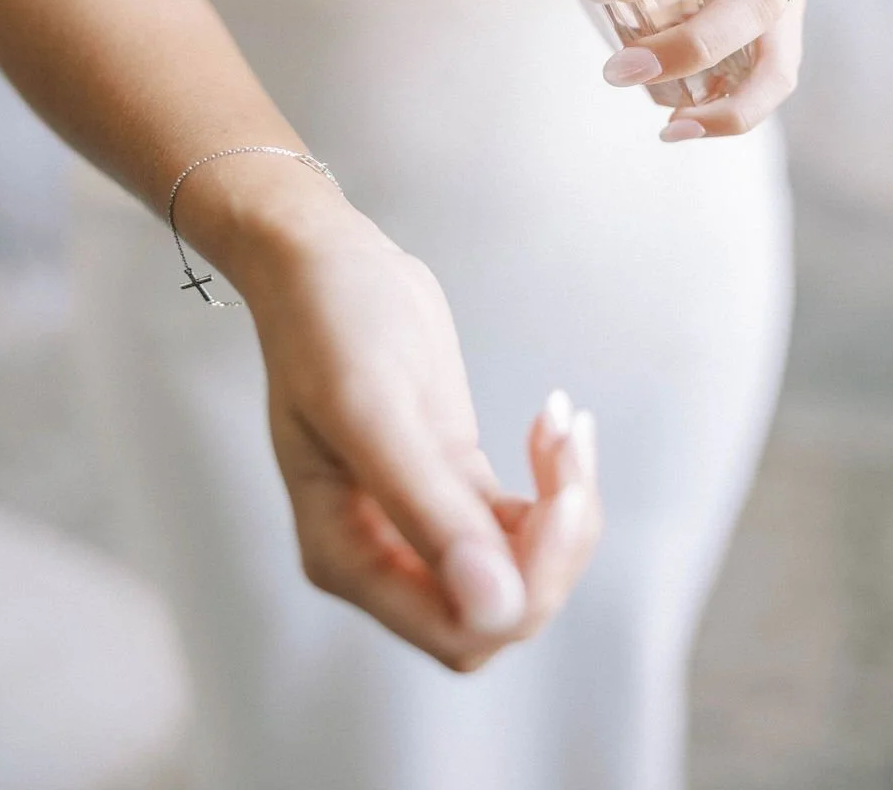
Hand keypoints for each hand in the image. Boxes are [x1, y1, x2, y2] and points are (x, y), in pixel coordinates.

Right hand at [238, 196, 601, 670]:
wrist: (325, 261)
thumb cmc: (326, 322)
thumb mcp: (371, 408)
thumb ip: (426, 510)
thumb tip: (496, 609)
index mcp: (345, 555)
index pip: (457, 631)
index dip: (521, 588)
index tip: (557, 501)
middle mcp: (383, 553)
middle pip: (500, 611)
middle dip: (553, 546)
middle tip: (567, 452)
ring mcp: (422, 520)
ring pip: (522, 568)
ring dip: (562, 506)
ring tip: (560, 423)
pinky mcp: (455, 482)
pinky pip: (524, 520)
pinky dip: (555, 481)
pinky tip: (555, 421)